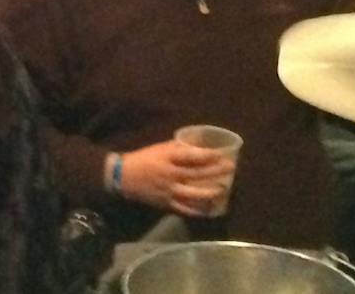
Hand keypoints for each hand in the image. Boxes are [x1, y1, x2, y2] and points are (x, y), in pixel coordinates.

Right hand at [116, 140, 236, 217]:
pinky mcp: (166, 203)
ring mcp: (169, 191)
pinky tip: (209, 209)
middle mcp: (170, 175)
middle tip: (230, 168)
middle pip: (196, 174)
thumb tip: (198, 144)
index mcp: (168, 159)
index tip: (221, 153)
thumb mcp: (160, 148)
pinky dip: (197, 210)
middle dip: (215, 171)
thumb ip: (178, 147)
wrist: (124, 177)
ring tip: (222, 189)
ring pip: (193, 194)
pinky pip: (184, 208)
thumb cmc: (144, 159)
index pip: (191, 156)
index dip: (207, 155)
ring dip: (209, 191)